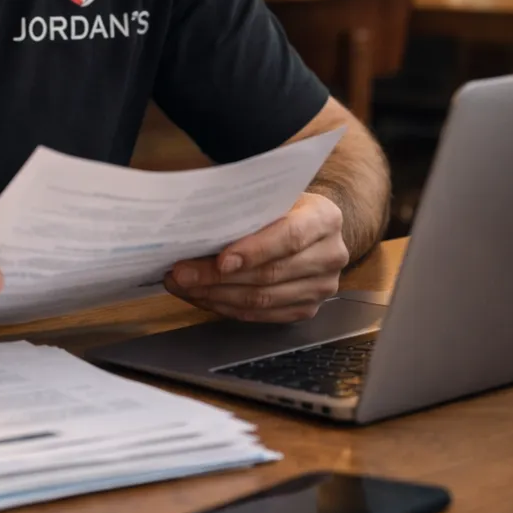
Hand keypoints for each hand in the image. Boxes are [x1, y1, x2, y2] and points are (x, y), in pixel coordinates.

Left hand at [164, 192, 348, 322]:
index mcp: (325, 218)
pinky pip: (261, 316)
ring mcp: (322, 287)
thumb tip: (196, 224)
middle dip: (218, 277)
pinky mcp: (307, 309)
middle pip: (269, 274)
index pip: (289, 237)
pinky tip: (202, 297)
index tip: (220, 260)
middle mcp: (330, 255)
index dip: (253, 251)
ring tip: (183, 286)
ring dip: (216, 295)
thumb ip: (247, 209)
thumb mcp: (274, 196)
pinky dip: (227, 308)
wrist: (313, 229)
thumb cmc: (285, 208)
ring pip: (262, 300)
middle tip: (181, 273)